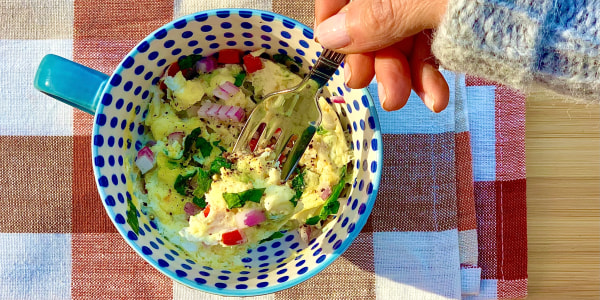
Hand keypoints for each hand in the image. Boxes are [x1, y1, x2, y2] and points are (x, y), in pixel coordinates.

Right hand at [315, 0, 449, 111]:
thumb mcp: (421, 1)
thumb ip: (378, 14)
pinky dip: (428, 73)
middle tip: (387, 93)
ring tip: (420, 101)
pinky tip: (436, 97)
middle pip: (369, 20)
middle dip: (375, 62)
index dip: (330, 20)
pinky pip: (428, 45)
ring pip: (399, 39)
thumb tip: (328, 35)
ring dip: (403, 76)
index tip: (331, 52)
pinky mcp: (449, 19)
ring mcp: (424, 4)